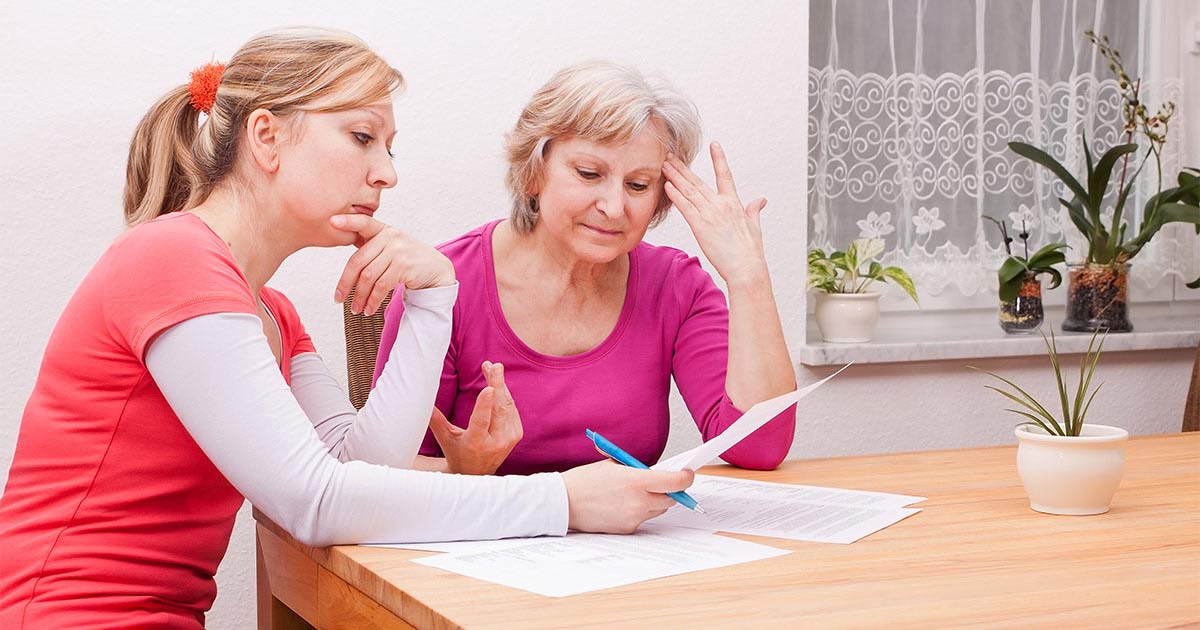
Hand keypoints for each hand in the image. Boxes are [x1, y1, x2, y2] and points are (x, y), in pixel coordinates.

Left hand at [329, 214, 455, 314]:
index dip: (348, 222)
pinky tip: (369, 309)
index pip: (364, 222)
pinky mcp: (404, 266)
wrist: (436, 269)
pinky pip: (381, 286)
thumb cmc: (408, 258)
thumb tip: (343, 238)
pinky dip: (373, 300)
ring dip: (360, 297)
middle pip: (359, 261)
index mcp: (384, 230)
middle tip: (338, 299)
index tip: (332, 221)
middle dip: (346, 283)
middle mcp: (391, 237)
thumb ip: (371, 244)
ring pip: (368, 277)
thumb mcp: (390, 246)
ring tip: (355, 309)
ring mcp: (398, 251)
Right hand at [428, 361, 522, 474]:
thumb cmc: (456, 452)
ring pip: (506, 406)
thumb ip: (435, 419)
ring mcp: (508, 439)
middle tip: (494, 366)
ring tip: (493, 368)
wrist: (476, 472)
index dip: (484, 405)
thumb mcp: (444, 437)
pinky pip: (511, 409)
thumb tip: (420, 398)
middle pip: (498, 409)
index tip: (488, 388)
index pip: (481, 421)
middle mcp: (496, 442)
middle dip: (496, 384)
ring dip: (500, 385)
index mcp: (476, 443)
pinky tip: (497, 383)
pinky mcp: (516, 434)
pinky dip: (504, 395)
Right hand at [561, 461, 694, 533]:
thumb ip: (637, 470)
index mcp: (636, 481)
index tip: (687, 474)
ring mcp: (633, 518)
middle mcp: (638, 502)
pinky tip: (622, 505)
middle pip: (671, 498)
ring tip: (634, 493)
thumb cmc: (584, 481)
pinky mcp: (627, 529)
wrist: (563, 503)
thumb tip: (655, 473)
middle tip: (662, 483)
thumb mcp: (613, 466)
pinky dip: (640, 511)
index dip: (685, 478)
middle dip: (670, 490)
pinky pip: (643, 519)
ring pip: (658, 510)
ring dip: (654, 501)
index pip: (675, 482)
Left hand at [662, 142, 769, 287]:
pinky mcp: (700, 226)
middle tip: (670, 156)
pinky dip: (675, 195)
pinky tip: (667, 185)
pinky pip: (685, 207)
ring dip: (675, 177)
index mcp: (734, 203)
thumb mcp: (754, 226)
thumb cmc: (750, 251)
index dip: (719, 158)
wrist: (745, 267)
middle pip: (698, 181)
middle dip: (682, 168)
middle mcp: (721, 204)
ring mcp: (710, 214)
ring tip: (664, 165)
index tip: (714, 144)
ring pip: (689, 191)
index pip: (725, 175)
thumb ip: (754, 210)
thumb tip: (761, 200)